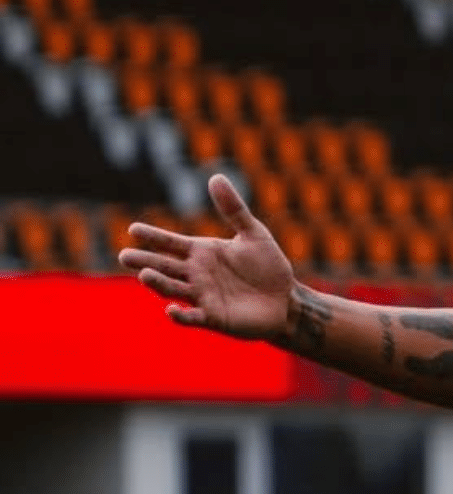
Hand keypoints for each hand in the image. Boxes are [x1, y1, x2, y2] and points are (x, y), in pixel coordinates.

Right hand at [117, 174, 295, 339]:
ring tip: (145, 275)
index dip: (153, 236)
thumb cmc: (269, 265)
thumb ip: (234, 208)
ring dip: (158, 284)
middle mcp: (196, 274)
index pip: (171, 243)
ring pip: (172, 289)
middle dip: (144, 261)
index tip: (133, 229)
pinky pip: (193, 317)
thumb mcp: (254, 233)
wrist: (286, 299)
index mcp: (202, 252)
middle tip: (125, 256)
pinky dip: (180, 315)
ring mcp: (202, 296)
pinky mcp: (214, 317)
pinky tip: (172, 310)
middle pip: (164, 266)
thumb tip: (216, 176)